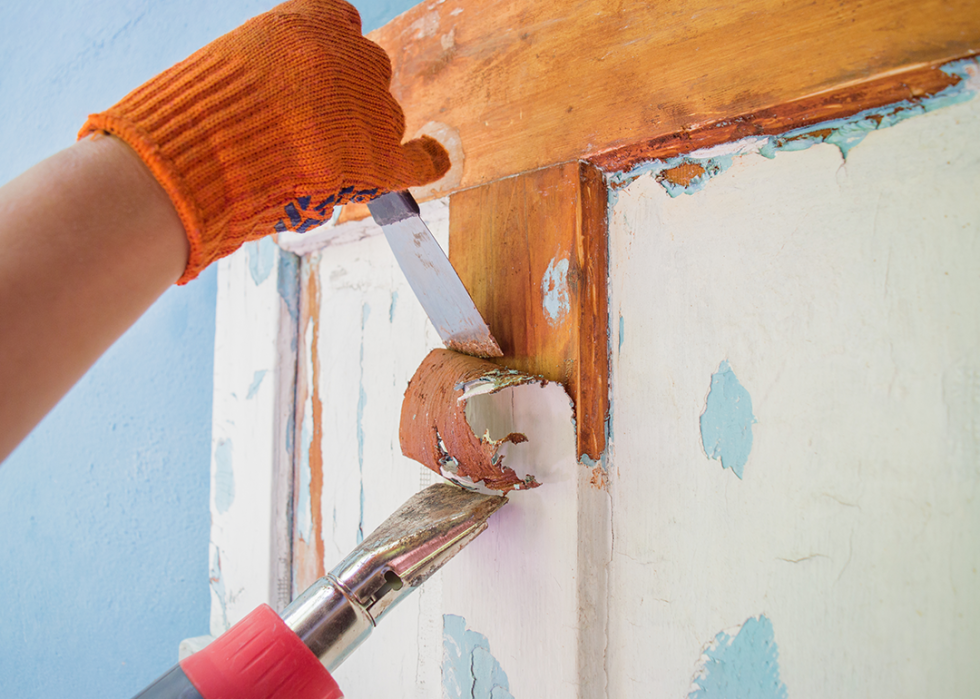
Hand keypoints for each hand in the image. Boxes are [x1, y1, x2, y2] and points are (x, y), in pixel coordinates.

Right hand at [79, 0, 449, 283]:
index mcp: (310, 21)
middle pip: (366, 75)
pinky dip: (428, 159)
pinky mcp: (379, 159)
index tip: (316, 78)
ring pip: (383, 119)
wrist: (199, 156)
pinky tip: (434, 155)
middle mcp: (350, 55)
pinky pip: (419, 159)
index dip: (330, 59)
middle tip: (301, 135)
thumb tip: (284, 103)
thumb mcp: (227, 62)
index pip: (340, 26)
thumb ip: (269, 68)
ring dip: (359, 138)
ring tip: (306, 166)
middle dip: (344, 102)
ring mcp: (370, 106)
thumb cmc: (193, 116)